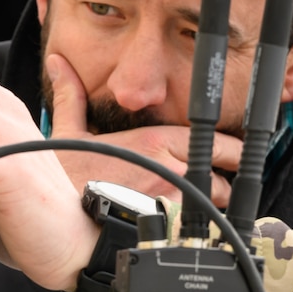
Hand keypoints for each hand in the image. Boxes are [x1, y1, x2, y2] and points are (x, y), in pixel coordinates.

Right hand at [44, 55, 243, 206]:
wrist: (60, 220)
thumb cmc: (66, 180)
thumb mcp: (68, 132)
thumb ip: (72, 97)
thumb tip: (57, 64)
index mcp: (157, 142)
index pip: (218, 142)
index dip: (231, 151)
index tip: (235, 155)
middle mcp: (172, 169)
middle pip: (221, 177)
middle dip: (217, 182)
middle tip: (208, 185)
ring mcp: (174, 200)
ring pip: (213, 204)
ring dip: (207, 204)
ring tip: (192, 206)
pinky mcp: (169, 226)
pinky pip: (198, 226)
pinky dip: (193, 225)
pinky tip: (180, 227)